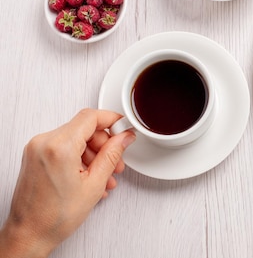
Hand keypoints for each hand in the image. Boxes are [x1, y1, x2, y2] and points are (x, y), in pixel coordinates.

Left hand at [0, 109, 135, 257]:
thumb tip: (123, 138)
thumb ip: (112, 155)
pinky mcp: (35, 156)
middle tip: (116, 160)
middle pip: (84, 128)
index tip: (123, 127)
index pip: (91, 117)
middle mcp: (44, 143)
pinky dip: (80, 157)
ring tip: (104, 174)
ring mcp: (36, 149)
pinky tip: (90, 176)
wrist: (29, 234)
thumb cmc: (54, 217)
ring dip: (94, 153)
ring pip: (75, 138)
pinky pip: (64, 147)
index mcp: (59, 147)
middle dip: (104, 143)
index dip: (112, 120)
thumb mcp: (94, 184)